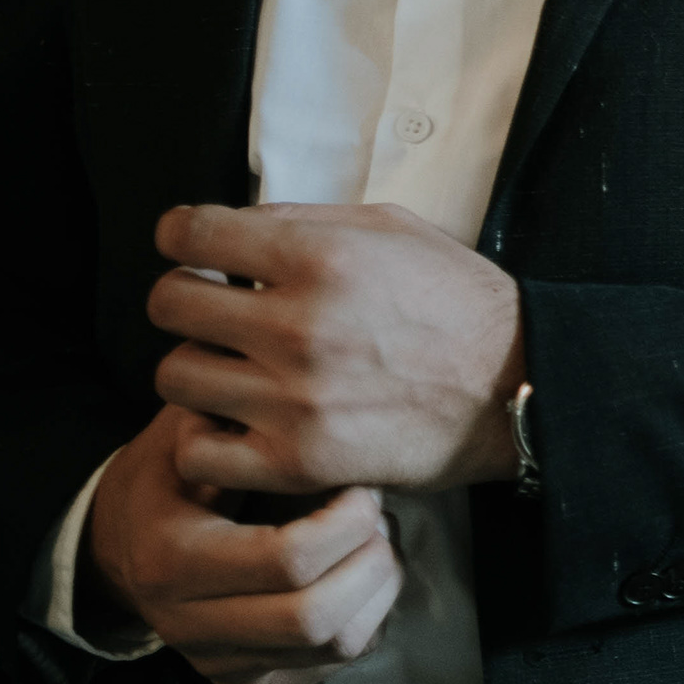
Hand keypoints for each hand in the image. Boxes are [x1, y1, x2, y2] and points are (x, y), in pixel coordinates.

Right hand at [82, 401, 401, 683]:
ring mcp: (217, 662)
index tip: (360, 486)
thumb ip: (234, 423)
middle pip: (315, 618)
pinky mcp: (245, 683)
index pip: (288, 559)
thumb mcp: (186, 435)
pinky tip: (357, 574)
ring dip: (377, 590)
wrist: (125, 544)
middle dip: (370, 561)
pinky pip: (334, 663)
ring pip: (335, 647)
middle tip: (377, 517)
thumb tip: (301, 399)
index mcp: (172, 559)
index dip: (347, 520)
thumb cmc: (172, 475)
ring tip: (373, 542)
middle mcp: (187, 624)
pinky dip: (368, 617)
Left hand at [146, 201, 526, 497]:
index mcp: (319, 258)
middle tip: (214, 309)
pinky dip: (206, 437)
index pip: (190, 234)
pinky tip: (239, 422)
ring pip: (174, 376)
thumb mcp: (394, 229)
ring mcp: (291, 400)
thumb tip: (233, 227)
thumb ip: (306, 222)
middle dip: (186, 298)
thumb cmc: (457, 302)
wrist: (515, 385)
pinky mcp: (296, 461)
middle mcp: (297, 326)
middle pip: (169, 305)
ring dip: (198, 367)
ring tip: (233, 368)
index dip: (180, 234)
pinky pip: (196, 450)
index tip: (191, 246)